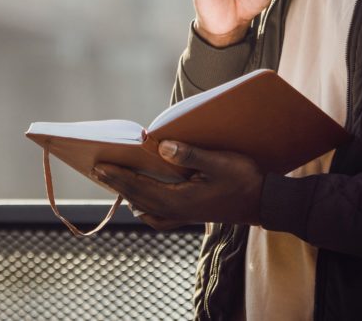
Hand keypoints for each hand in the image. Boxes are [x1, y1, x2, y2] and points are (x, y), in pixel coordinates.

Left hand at [93, 140, 263, 228]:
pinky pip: (159, 216)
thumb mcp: (219, 161)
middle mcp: (177, 211)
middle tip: (97, 169)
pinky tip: (142, 203)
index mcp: (180, 199)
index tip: (100, 165)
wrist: (265, 202)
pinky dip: (146, 209)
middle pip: (138, 198)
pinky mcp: (191, 216)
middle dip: (117, 183)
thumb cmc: (244, 179)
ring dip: (129, 194)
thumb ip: (189, 154)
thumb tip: (160, 145)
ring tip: (114, 181)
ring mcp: (183, 216)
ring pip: (147, 208)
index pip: (140, 187)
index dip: (118, 177)